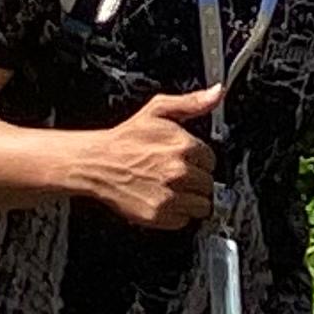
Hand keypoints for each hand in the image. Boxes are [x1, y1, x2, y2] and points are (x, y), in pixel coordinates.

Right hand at [73, 85, 221, 228]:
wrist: (96, 163)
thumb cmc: (125, 139)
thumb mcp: (157, 111)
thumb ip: (192, 102)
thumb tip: (217, 92)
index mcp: (183, 146)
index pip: (211, 160)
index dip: (199, 161)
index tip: (186, 160)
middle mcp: (179, 172)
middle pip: (208, 184)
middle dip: (196, 181)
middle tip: (176, 176)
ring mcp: (170, 195)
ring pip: (201, 205)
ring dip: (190, 200)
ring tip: (171, 189)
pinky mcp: (159, 215)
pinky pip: (184, 221)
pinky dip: (177, 215)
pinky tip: (163, 200)